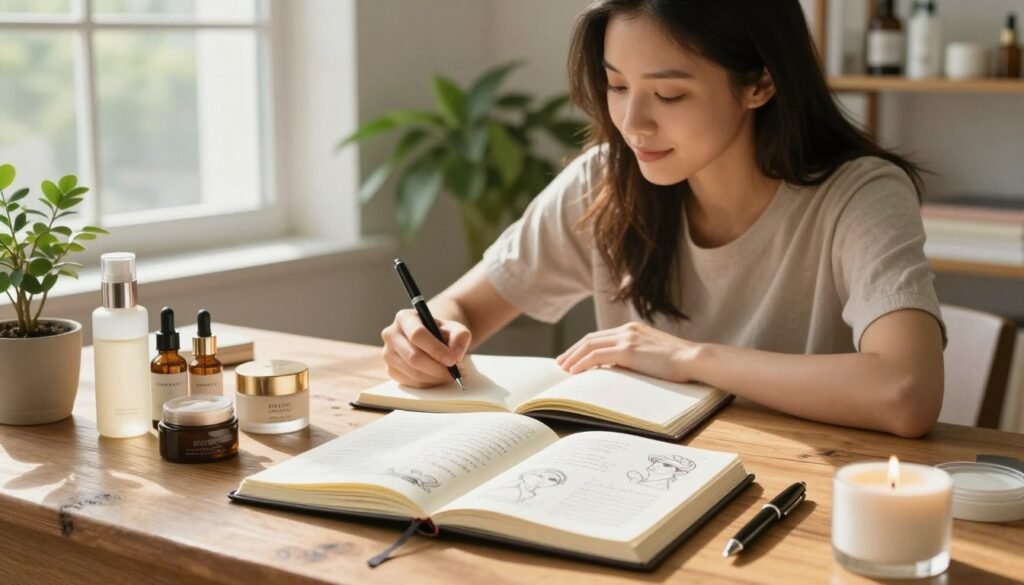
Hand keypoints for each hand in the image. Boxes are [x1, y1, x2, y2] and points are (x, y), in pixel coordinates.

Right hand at [381, 309, 471, 387]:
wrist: (430, 339)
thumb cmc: (441, 332)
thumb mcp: (455, 328)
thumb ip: (460, 337)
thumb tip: (455, 355)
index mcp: (405, 318)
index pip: (417, 335)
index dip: (436, 349)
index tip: (452, 360)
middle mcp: (391, 334)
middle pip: (413, 357)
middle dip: (437, 368)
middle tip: (455, 372)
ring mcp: (388, 354)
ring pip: (412, 372)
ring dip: (435, 377)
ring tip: (451, 375)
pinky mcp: (390, 370)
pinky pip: (411, 382)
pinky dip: (429, 383)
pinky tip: (439, 377)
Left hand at [555, 321, 702, 382]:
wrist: (693, 359)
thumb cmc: (678, 363)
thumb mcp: (651, 355)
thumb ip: (634, 356)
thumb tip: (616, 368)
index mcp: (632, 329)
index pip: (600, 336)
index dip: (582, 347)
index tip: (571, 357)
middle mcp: (627, 329)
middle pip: (590, 338)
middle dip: (572, 351)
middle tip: (560, 363)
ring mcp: (627, 338)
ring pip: (590, 345)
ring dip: (573, 357)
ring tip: (563, 369)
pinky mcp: (628, 350)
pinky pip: (597, 356)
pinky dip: (583, 363)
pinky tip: (575, 371)